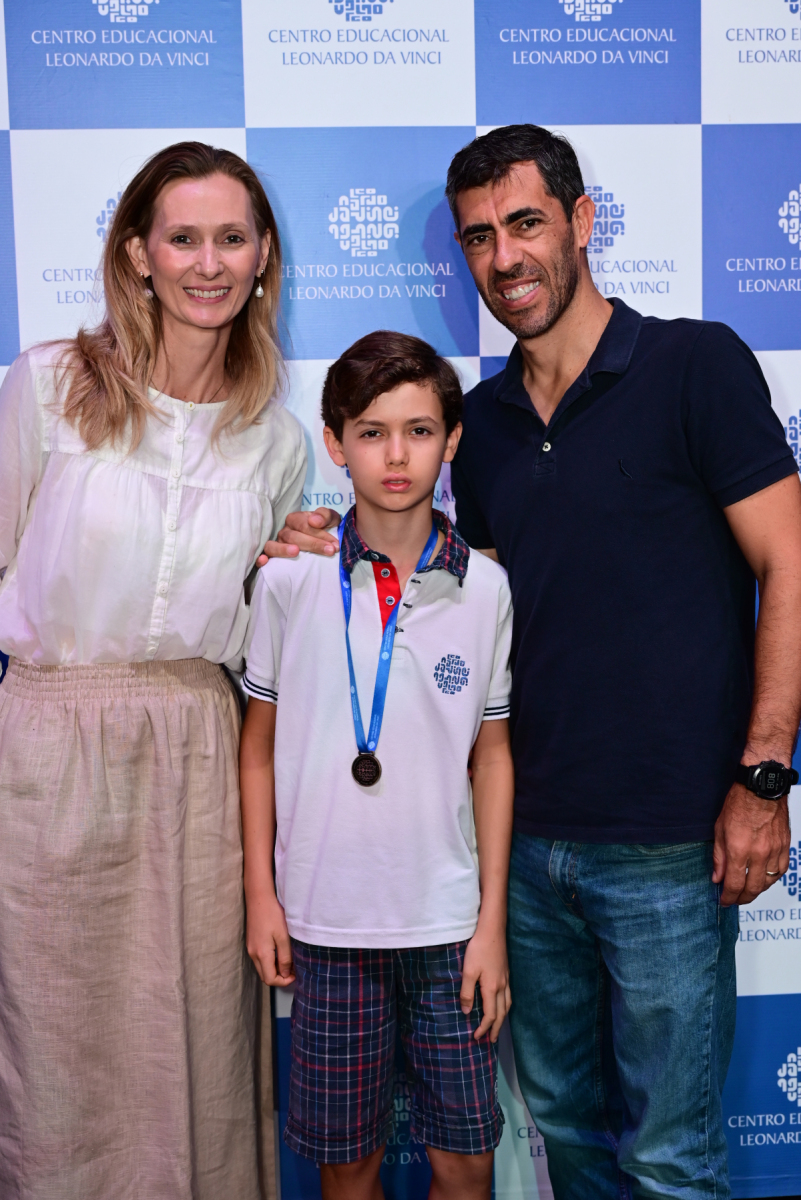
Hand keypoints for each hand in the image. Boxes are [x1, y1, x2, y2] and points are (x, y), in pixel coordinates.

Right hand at [245, 890, 295, 985]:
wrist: (259, 898)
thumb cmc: (273, 914)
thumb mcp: (283, 936)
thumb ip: (285, 957)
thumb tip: (286, 974)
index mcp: (261, 954)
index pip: (270, 980)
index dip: (283, 982)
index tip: (295, 974)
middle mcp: (253, 954)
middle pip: (265, 976)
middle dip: (280, 977)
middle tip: (294, 970)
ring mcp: (250, 948)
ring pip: (262, 968)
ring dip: (275, 969)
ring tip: (289, 961)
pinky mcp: (251, 943)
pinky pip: (260, 959)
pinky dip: (270, 962)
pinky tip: (280, 952)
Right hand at [256, 507, 340, 566]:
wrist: (325, 543)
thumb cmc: (325, 530)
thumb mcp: (331, 520)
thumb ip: (326, 516)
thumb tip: (314, 521)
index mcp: (295, 520)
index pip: (304, 524)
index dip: (320, 534)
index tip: (335, 545)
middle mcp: (284, 532)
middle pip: (292, 536)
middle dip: (312, 543)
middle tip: (329, 550)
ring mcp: (276, 545)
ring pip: (273, 546)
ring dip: (282, 549)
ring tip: (295, 552)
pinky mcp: (272, 558)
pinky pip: (262, 558)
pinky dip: (261, 559)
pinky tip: (264, 561)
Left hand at [460, 922, 510, 1041]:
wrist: (493, 931)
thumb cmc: (478, 950)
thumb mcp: (468, 971)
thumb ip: (467, 992)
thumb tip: (466, 1012)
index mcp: (492, 988)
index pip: (490, 1015)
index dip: (484, 1028)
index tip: (476, 1037)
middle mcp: (502, 987)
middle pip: (502, 1014)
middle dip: (496, 1028)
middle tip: (491, 1041)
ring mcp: (506, 980)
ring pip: (507, 1005)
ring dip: (502, 1019)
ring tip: (497, 1027)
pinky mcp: (506, 973)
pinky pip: (509, 996)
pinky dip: (506, 1006)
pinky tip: (502, 1005)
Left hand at [712, 782, 790, 905]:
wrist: (761, 788)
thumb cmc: (739, 803)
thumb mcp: (719, 829)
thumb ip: (719, 857)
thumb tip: (717, 877)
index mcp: (739, 849)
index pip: (734, 884)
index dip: (728, 897)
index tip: (724, 901)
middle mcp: (759, 853)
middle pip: (752, 888)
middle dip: (742, 898)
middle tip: (734, 899)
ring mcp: (774, 851)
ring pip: (768, 882)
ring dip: (757, 890)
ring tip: (747, 890)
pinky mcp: (785, 847)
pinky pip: (780, 871)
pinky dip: (771, 879)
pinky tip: (763, 878)